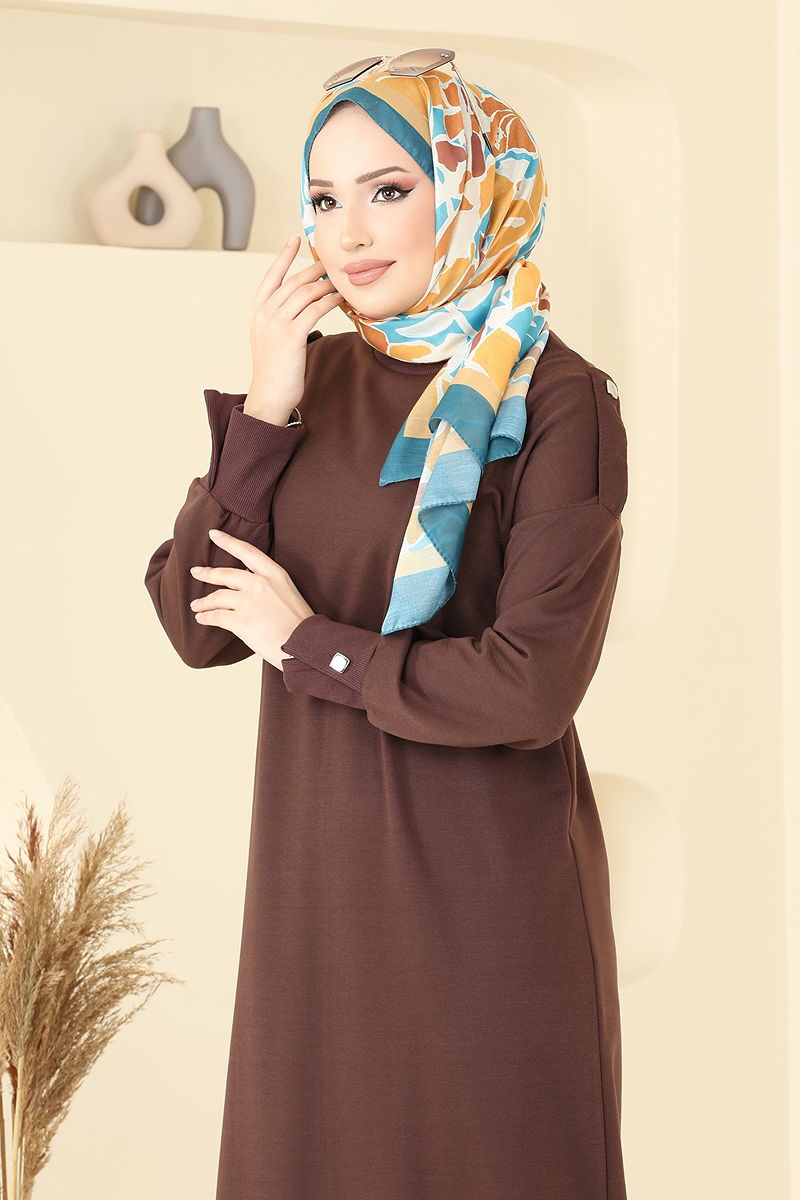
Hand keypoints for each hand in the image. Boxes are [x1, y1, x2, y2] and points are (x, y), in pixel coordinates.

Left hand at [189, 528, 314, 670]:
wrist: (305, 644)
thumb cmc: (300, 623)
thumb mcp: (288, 592)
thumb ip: (269, 585)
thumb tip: (247, 588)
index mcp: (274, 574)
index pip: (246, 551)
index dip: (228, 541)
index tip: (213, 534)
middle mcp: (259, 584)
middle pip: (225, 574)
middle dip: (207, 573)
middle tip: (196, 572)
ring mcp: (249, 602)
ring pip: (216, 597)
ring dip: (203, 602)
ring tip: (196, 605)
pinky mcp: (241, 621)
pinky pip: (216, 617)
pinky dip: (206, 618)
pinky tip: (202, 618)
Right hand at [245, 234, 340, 421]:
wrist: (270, 395)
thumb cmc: (276, 369)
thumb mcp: (271, 337)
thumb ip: (281, 316)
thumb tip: (304, 301)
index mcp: (256, 310)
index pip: (271, 275)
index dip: (284, 255)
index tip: (295, 237)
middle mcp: (263, 312)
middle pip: (294, 281)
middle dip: (315, 269)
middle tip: (333, 263)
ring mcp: (276, 323)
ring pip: (306, 293)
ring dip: (327, 284)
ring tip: (341, 281)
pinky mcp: (291, 335)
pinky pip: (315, 309)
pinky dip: (330, 301)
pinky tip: (341, 298)